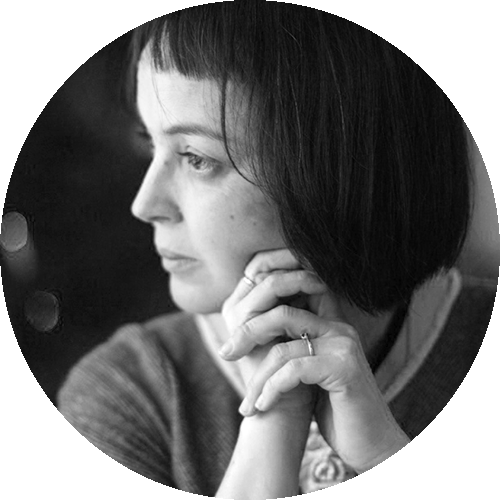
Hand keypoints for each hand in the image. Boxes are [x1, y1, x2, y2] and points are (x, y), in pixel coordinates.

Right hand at [220, 249, 325, 420]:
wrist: (287, 401)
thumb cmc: (297, 362)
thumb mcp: (300, 320)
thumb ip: (301, 294)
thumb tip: (318, 261)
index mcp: (246, 303)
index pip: (261, 263)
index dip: (286, 254)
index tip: (314, 251)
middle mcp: (236, 304)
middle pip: (260, 263)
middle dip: (291, 256)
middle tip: (318, 256)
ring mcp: (236, 313)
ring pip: (266, 274)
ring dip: (298, 271)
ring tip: (322, 276)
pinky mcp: (243, 323)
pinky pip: (269, 289)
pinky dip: (296, 282)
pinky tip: (319, 285)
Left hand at [221, 249, 408, 471]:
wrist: (372, 444)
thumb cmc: (335, 409)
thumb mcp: (310, 371)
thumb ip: (292, 346)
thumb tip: (250, 332)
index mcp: (330, 322)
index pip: (292, 292)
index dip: (262, 300)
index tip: (236, 330)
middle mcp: (339, 327)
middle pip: (281, 313)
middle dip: (247, 334)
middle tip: (227, 354)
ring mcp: (343, 345)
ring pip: (282, 347)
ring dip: (258, 378)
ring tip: (248, 403)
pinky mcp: (344, 368)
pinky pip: (294, 369)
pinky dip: (272, 389)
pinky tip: (264, 405)